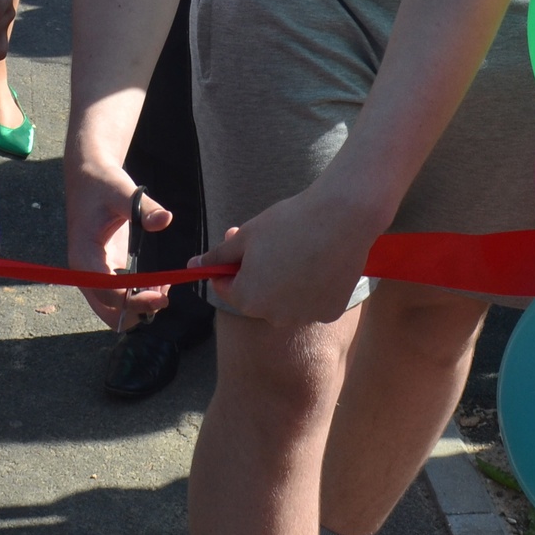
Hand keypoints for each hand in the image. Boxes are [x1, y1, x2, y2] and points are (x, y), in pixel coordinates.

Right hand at [66, 157, 173, 328]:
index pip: (106, 292)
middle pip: (108, 312)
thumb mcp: (122, 190)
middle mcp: (85, 272)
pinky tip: (158, 283)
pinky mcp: (104, 272)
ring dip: (139, 307)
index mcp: (84, 256)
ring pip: (114, 311)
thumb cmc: (103, 184)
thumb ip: (143, 207)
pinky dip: (138, 299)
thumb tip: (165, 219)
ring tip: (163, 287)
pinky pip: (119, 299)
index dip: (134, 300)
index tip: (162, 295)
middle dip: (138, 310)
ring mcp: (93, 275)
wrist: (89, 178)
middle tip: (165, 292)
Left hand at [192, 181, 379, 326]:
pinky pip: (312, 302)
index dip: (229, 267)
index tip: (240, 249)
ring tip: (299, 250)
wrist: (341, 218)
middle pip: (257, 297)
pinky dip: (312, 287)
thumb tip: (193, 265)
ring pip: (286, 301)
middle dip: (258, 274)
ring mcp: (304, 316)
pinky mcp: (329, 312)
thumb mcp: (246, 235)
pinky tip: (319, 262)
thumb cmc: (289, 223)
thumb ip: (219, 256)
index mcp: (247, 299)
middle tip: (272, 244)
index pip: (227, 289)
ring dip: (285, 283)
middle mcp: (274, 316)